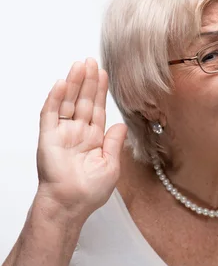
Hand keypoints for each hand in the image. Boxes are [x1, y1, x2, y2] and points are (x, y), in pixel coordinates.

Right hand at [36, 58, 127, 220]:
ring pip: (68, 102)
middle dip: (88, 81)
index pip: (97, 109)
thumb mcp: (111, 165)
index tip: (104, 73)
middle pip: (83, 100)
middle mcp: (77, 133)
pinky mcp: (48, 137)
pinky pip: (50, 113)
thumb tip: (121, 124)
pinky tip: (62, 83)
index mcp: (93, 139)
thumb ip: (115, 143)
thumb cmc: (89, 192)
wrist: (70, 204)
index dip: (100, 91)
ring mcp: (62, 133)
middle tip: (91, 61)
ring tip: (79, 65)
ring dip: (74, 83)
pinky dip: (55, 98)